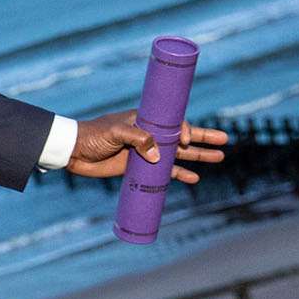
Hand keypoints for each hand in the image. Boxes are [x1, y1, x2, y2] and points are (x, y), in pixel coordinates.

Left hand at [67, 109, 228, 183]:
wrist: (73, 152)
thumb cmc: (92, 136)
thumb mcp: (114, 132)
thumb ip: (137, 139)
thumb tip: (158, 155)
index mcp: (144, 120)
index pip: (173, 123)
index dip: (184, 130)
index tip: (185, 141)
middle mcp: (149, 135)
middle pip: (182, 136)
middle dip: (203, 138)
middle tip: (225, 139)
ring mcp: (145, 152)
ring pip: (178, 154)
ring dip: (198, 156)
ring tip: (219, 157)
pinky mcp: (139, 167)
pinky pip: (165, 171)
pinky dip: (179, 174)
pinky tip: (194, 178)